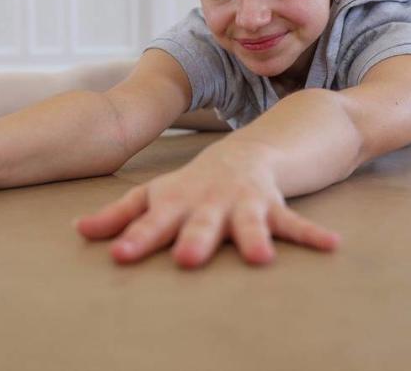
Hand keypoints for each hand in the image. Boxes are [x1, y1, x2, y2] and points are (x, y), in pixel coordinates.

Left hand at [76, 151, 338, 267]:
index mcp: (176, 200)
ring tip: (259, 257)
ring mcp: (242, 201)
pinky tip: (332, 247)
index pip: (150, 219)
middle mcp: (208, 200)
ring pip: (247, 221)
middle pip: (200, 222)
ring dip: (253, 236)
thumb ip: (120, 215)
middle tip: (189, 259)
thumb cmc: (193, 183)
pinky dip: (311, 234)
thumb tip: (78, 229)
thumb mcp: (157, 194)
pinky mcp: (273, 204)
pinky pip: (293, 221)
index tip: (119, 254)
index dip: (134, 235)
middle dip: (195, 239)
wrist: (247, 150)